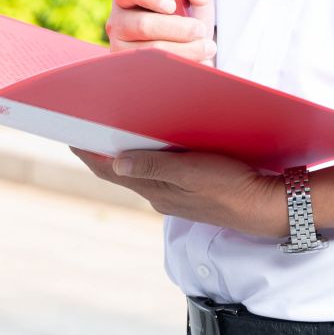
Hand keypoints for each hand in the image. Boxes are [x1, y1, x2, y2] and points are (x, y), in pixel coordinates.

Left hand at [71, 147, 284, 237]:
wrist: (265, 207)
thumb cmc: (232, 186)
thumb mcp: (193, 172)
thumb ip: (155, 166)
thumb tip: (116, 162)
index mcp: (155, 191)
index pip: (110, 172)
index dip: (87, 154)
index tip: (68, 134)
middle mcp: (158, 196)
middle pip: (120, 172)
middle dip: (100, 152)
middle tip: (85, 126)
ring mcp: (173, 196)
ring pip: (138, 173)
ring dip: (122, 155)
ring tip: (111, 131)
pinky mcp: (188, 193)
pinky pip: (157, 174)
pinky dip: (145, 159)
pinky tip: (151, 146)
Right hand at [106, 0, 214, 64]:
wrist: (189, 44)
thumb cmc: (186, 11)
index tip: (172, 6)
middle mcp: (118, 20)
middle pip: (143, 25)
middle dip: (177, 29)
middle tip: (200, 30)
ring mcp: (121, 47)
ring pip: (151, 50)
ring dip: (184, 50)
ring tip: (206, 47)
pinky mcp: (130, 70)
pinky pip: (154, 71)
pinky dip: (179, 66)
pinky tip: (197, 63)